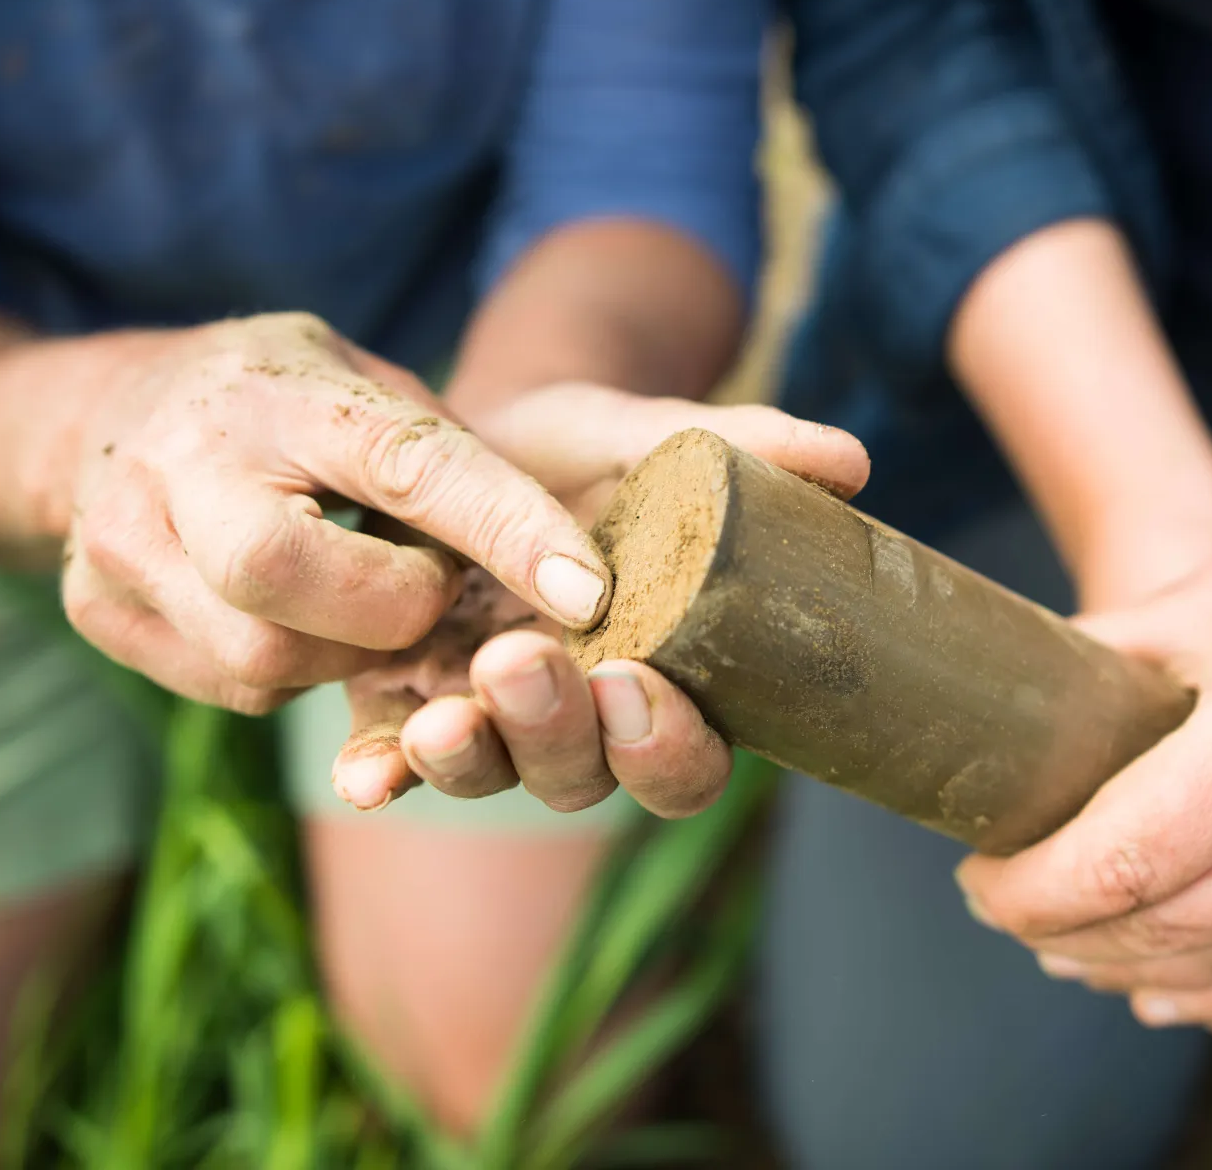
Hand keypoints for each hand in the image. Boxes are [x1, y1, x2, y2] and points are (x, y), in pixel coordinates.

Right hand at [57, 313, 614, 712]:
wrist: (113, 411)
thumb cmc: (286, 400)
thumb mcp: (367, 382)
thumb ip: (447, 457)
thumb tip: (567, 564)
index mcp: (280, 390)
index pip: (406, 463)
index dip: (504, 528)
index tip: (586, 588)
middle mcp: (180, 460)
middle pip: (283, 579)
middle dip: (390, 610)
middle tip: (428, 590)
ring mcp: (119, 541)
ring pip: (263, 658)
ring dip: (352, 653)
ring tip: (368, 602)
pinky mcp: (98, 613)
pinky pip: (235, 690)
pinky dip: (300, 672)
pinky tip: (306, 620)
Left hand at [329, 383, 869, 816]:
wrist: (467, 432)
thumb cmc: (581, 450)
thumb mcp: (651, 437)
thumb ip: (746, 449)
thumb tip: (850, 463)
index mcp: (659, 679)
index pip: (686, 761)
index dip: (668, 748)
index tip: (640, 683)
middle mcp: (578, 721)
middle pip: (583, 779)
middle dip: (555, 736)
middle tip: (520, 664)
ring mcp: (489, 719)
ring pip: (488, 775)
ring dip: (468, 761)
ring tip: (442, 719)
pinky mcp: (405, 703)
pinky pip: (392, 761)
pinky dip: (382, 773)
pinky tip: (361, 777)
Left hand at [957, 462, 1211, 1070]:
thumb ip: (1107, 662)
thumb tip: (1008, 716)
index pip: (1124, 859)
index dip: (1031, 891)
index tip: (982, 881)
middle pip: (1175, 929)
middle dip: (1069, 936)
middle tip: (1013, 914)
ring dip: (1143, 972)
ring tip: (1075, 949)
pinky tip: (1179, 975)